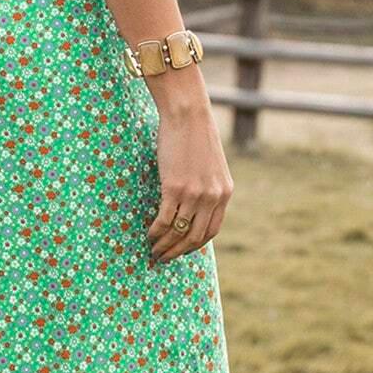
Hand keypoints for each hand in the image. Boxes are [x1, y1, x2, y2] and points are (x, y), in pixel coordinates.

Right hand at [146, 99, 234, 265]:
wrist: (188, 114)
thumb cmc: (195, 136)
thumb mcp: (210, 166)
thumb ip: (207, 187)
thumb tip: (193, 205)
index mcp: (224, 193)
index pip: (210, 231)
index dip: (193, 246)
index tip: (179, 251)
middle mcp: (212, 197)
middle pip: (194, 237)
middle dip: (176, 252)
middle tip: (161, 258)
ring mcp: (194, 194)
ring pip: (178, 232)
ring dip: (163, 245)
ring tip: (152, 250)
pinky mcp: (175, 187)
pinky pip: (165, 219)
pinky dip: (155, 231)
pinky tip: (147, 234)